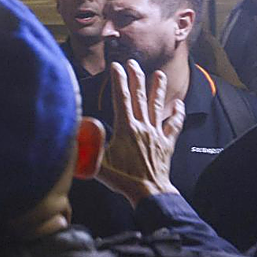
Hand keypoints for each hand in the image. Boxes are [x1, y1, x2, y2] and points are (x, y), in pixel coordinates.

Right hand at [95, 60, 185, 205]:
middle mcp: (142, 127)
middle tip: (133, 63)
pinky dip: (177, 114)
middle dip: (135, 77)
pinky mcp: (166, 144)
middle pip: (139, 97)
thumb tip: (77, 130)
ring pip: (157, 107)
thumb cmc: (123, 179)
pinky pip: (173, 125)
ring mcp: (156, 134)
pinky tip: (178, 105)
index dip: (118, 80)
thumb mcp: (97, 163)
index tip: (115, 66)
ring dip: (158, 89)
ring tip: (159, 75)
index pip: (121, 98)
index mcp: (125, 128)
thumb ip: (87, 145)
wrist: (149, 193)